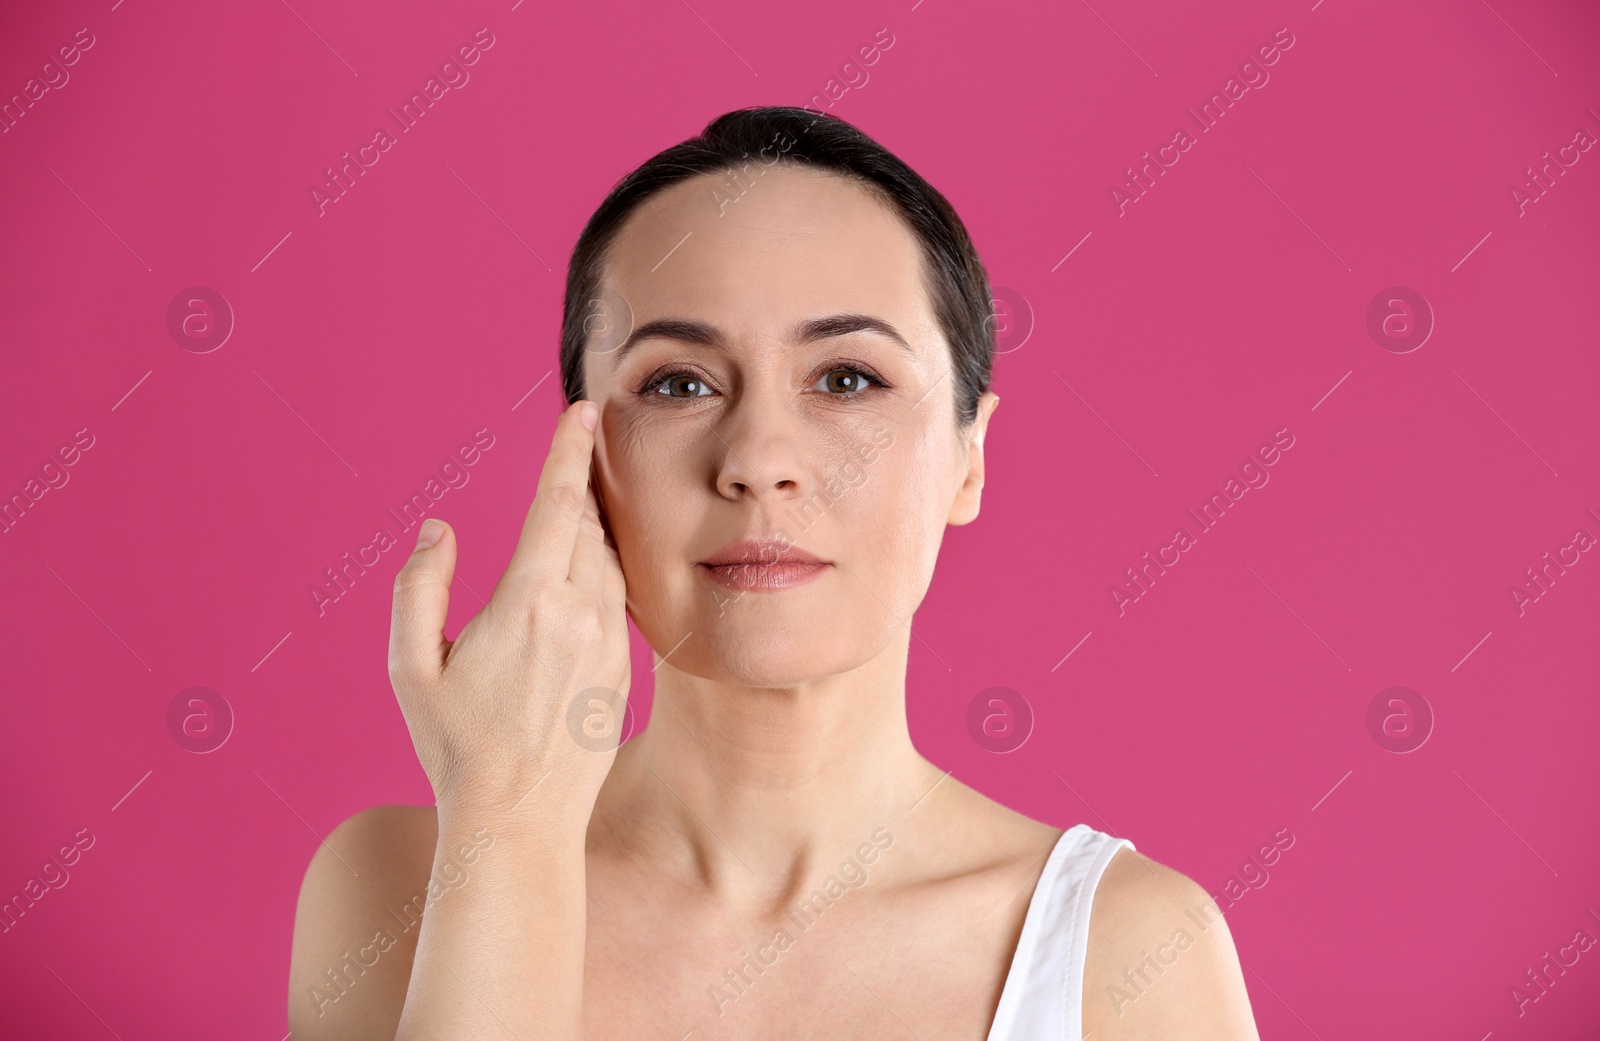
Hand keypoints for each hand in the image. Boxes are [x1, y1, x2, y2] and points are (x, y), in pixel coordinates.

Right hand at [387, 400, 630, 820]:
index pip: (558, 504)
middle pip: (588, 526)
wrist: (519, 822)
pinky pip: (617, 602)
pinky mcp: (624, 670)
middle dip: (577, 489)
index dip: (570, 451)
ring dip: (590, 532)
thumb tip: (438, 529)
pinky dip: (600, 577)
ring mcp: (610, 644)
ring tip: (568, 518)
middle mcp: (581, 616)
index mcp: (529, 603)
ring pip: (609, 561)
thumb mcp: (410, 668)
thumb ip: (420, 588)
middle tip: (572, 457)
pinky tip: (576, 585)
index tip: (584, 410)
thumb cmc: (455, 746)